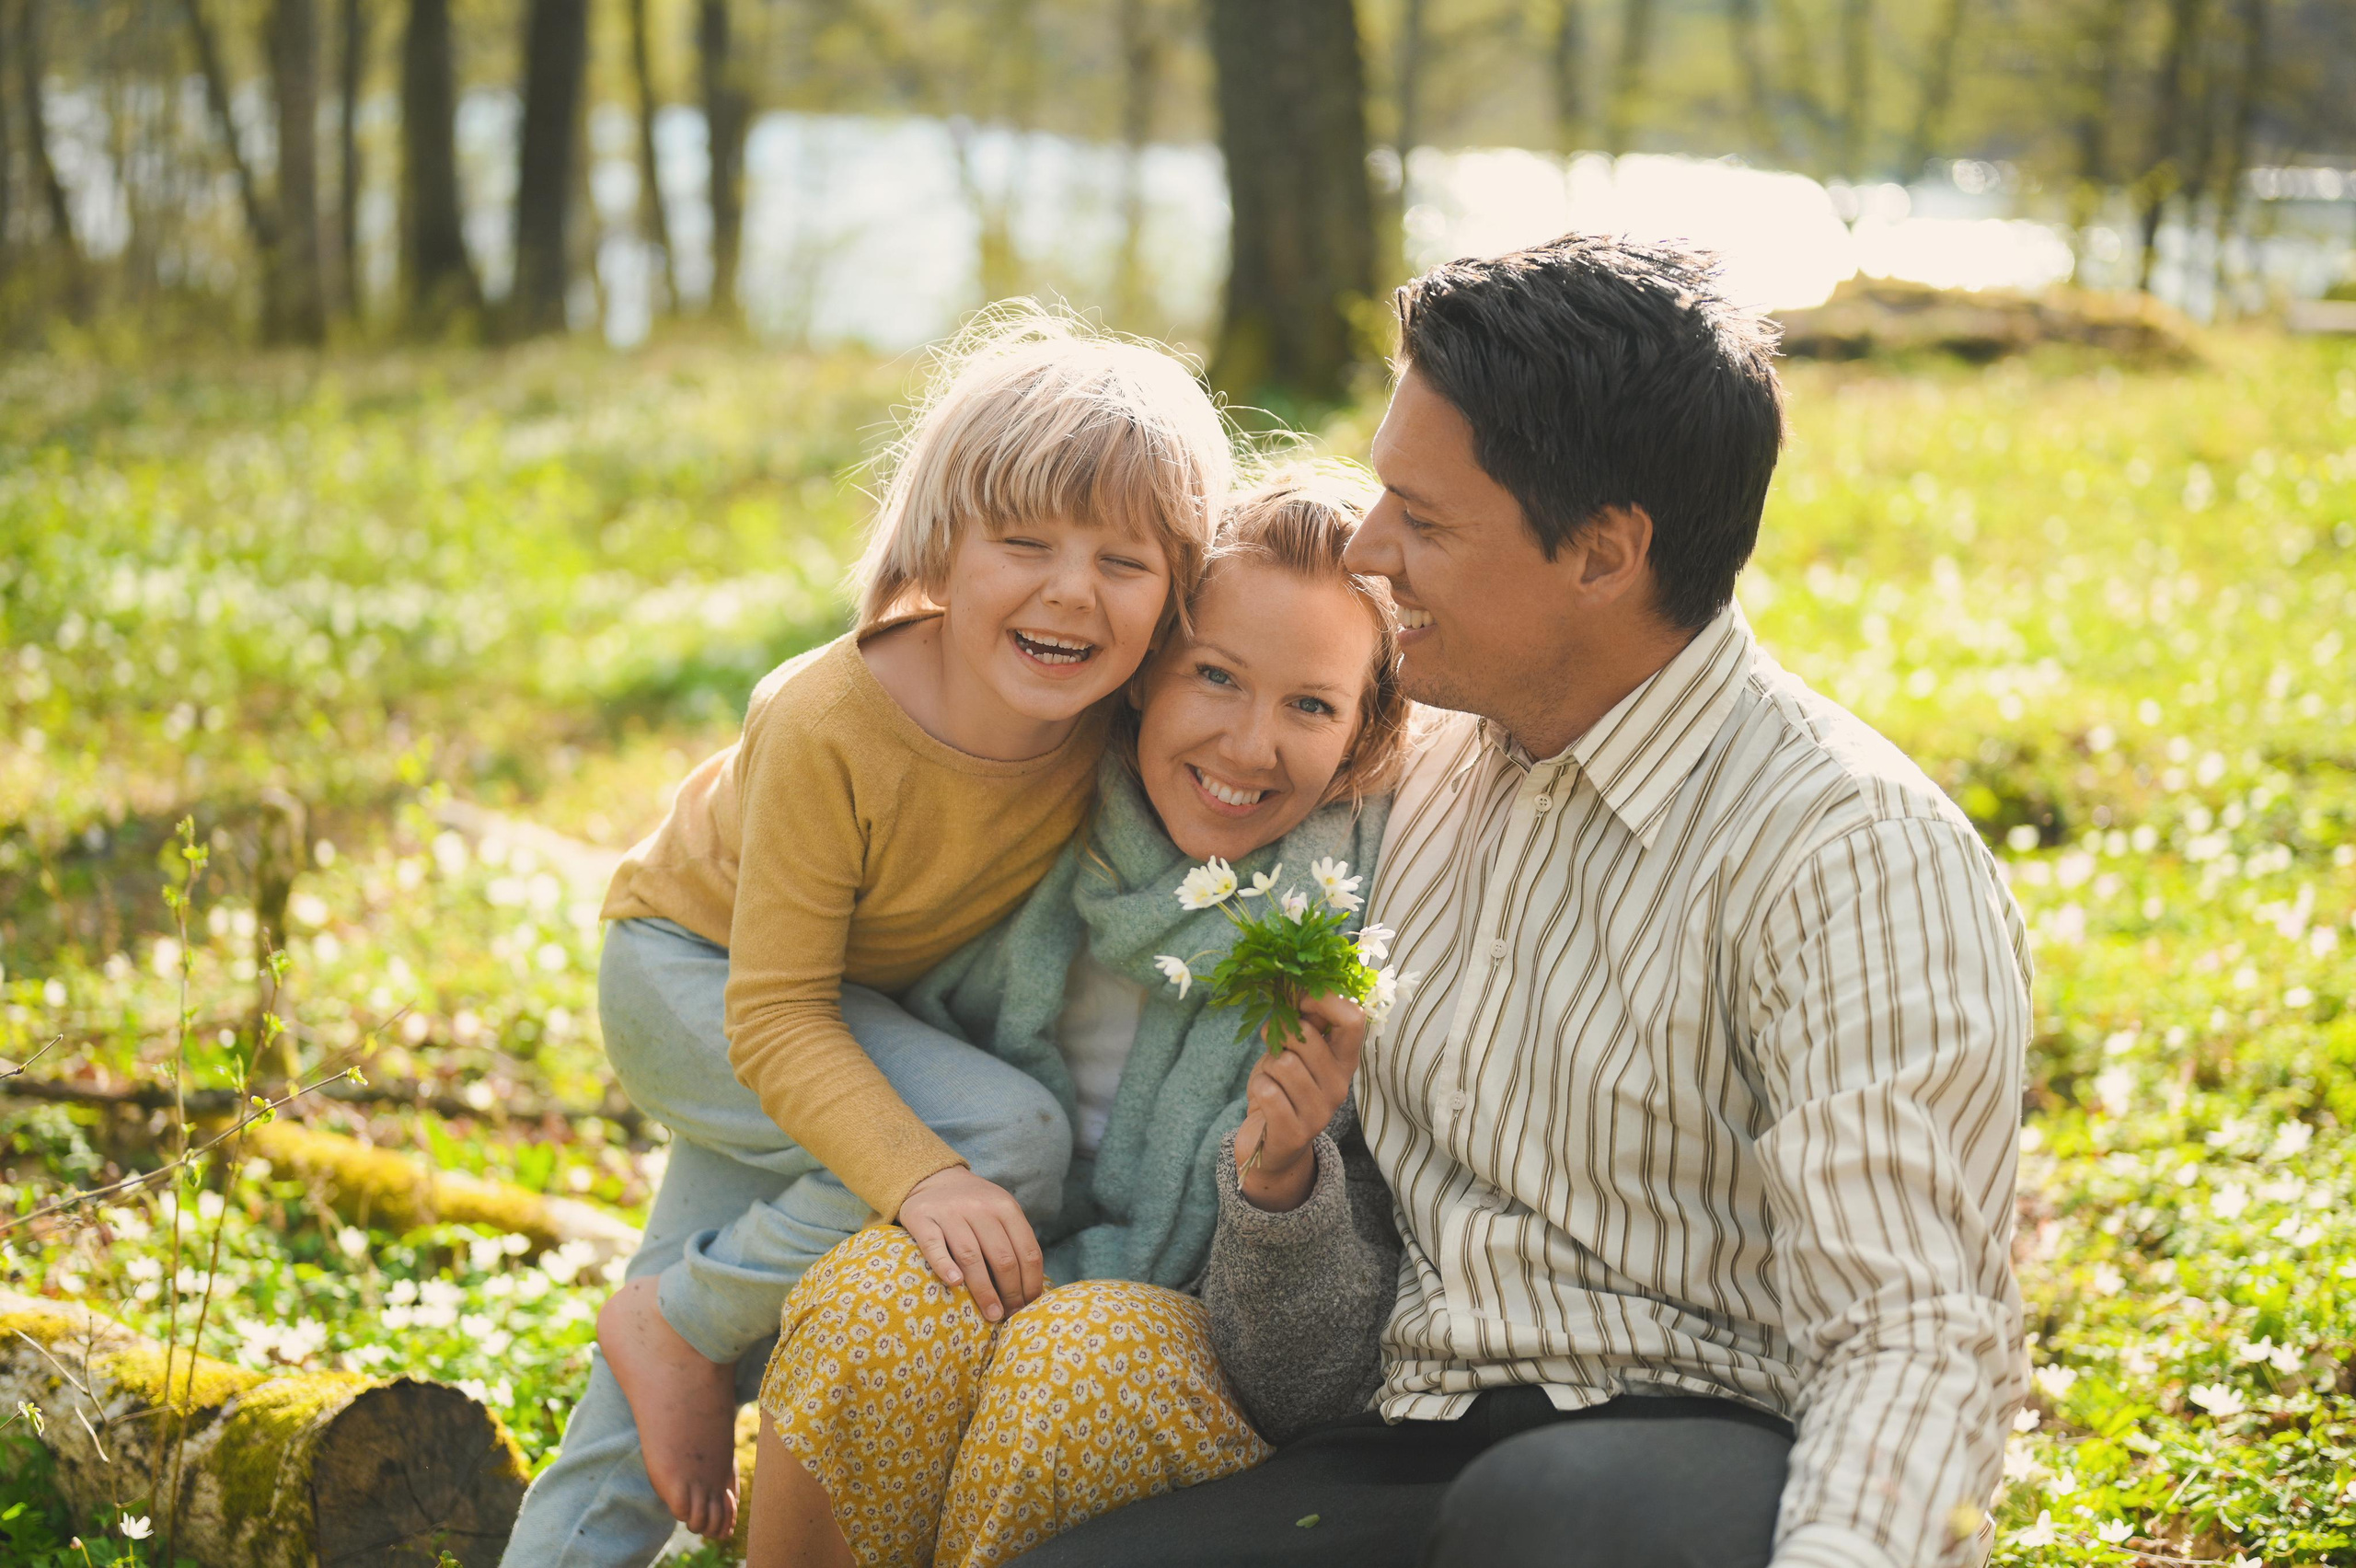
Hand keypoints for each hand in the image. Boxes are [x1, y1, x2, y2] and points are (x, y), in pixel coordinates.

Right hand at [897, 1166, 1044, 1321]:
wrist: (933, 1178)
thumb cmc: (972, 1205)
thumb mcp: (999, 1211)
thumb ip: (1014, 1239)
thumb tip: (1030, 1288)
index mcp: (1005, 1207)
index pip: (1027, 1251)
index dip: (1031, 1282)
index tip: (1029, 1305)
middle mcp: (980, 1208)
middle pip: (1002, 1257)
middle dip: (1010, 1292)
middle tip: (1010, 1316)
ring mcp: (950, 1212)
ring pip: (971, 1255)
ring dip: (984, 1290)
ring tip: (992, 1314)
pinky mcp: (922, 1219)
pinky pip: (934, 1246)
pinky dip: (944, 1265)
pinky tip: (955, 1284)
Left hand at [1235, 992, 1365, 1213]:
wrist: (1268, 1145)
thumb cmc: (1281, 1088)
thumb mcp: (1295, 1051)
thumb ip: (1304, 1022)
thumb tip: (1301, 985)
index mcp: (1344, 1061)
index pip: (1354, 1019)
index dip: (1323, 1000)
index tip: (1298, 999)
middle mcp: (1339, 1086)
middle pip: (1308, 1037)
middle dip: (1280, 1034)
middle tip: (1274, 1045)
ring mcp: (1320, 1112)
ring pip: (1284, 1063)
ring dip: (1267, 1067)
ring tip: (1271, 1080)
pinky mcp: (1296, 1133)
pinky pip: (1269, 1092)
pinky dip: (1259, 1089)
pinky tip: (1265, 1100)